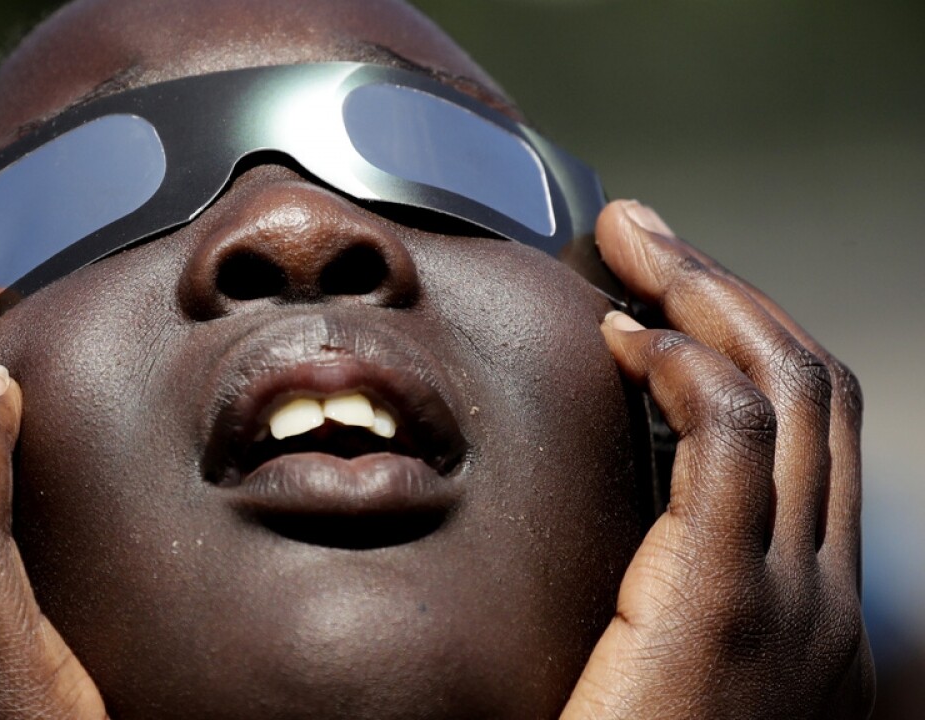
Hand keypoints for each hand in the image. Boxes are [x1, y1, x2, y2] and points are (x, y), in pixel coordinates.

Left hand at [561, 202, 874, 718]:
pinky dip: (682, 366)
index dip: (739, 341)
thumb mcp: (658, 674)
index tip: (654, 295)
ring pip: (786, 392)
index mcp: (804, 608)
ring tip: (631, 244)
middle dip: (727, 289)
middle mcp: (823, 593)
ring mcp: (793, 598)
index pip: (805, 433)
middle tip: (642, 231)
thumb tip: (611, 513)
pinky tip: (619, 336)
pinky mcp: (726, 603)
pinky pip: (728, 439)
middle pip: (811, 390)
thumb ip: (658, 593)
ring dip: (707, 296)